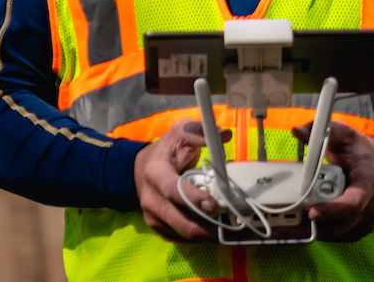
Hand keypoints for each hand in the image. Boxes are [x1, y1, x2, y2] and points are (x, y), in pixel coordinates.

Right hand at [135, 118, 225, 241]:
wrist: (141, 169)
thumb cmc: (167, 151)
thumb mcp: (180, 133)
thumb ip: (200, 132)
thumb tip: (224, 134)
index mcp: (155, 173)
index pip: (173, 190)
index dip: (193, 199)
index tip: (213, 205)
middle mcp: (151, 199)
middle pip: (181, 222)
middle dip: (209, 227)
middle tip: (232, 225)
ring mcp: (153, 217)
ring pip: (185, 235)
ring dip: (209, 235)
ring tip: (230, 229)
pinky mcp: (159, 228)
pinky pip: (183, 240)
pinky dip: (201, 238)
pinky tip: (214, 230)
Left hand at [297, 121, 373, 240]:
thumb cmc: (360, 150)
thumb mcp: (342, 134)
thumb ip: (320, 131)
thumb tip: (296, 131)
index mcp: (368, 184)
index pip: (353, 204)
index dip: (333, 210)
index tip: (312, 212)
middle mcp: (371, 207)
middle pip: (341, 224)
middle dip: (312, 225)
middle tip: (286, 222)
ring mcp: (366, 220)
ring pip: (337, 233)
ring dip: (311, 232)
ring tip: (285, 226)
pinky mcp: (359, 228)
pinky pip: (337, 235)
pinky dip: (318, 232)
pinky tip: (298, 227)